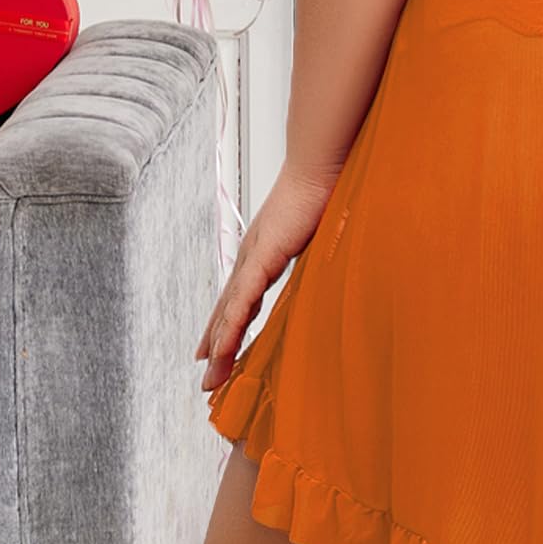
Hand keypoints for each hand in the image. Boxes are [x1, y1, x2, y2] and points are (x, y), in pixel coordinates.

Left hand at [196, 160, 344, 393]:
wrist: (322, 167)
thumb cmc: (327, 192)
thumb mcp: (322, 235)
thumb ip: (320, 256)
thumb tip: (335, 271)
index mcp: (265, 251)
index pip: (242, 296)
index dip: (228, 324)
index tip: (218, 348)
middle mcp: (252, 256)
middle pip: (228, 309)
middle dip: (217, 344)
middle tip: (208, 376)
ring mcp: (254, 257)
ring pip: (230, 311)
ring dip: (219, 346)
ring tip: (210, 377)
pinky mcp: (262, 256)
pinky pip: (242, 301)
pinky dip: (230, 327)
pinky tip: (220, 349)